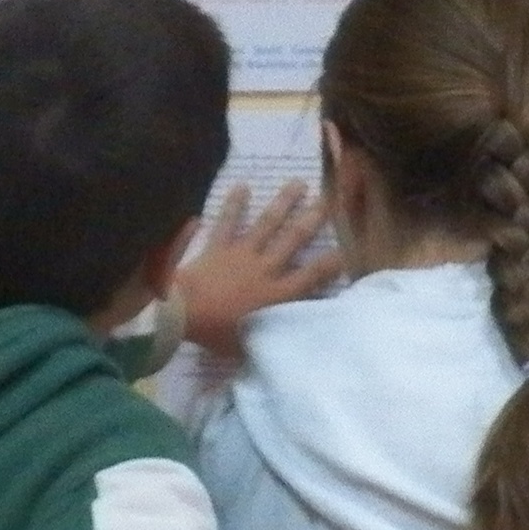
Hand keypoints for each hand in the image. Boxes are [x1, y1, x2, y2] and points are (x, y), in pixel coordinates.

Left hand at [177, 180, 335, 357]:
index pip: (311, 277)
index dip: (330, 264)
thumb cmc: (216, 333)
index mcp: (276, 296)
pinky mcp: (217, 247)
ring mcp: (241, 254)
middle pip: (293, 240)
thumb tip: (288, 343)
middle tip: (328, 200)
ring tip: (298, 183)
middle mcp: (265, 269)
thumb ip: (270, 338)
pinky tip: (242, 187)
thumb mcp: (250, 345)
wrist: (182, 313)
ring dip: (283, 203)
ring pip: (267, 224)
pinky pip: (227, 223)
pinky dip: (233, 205)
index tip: (347, 251)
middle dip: (312, 220)